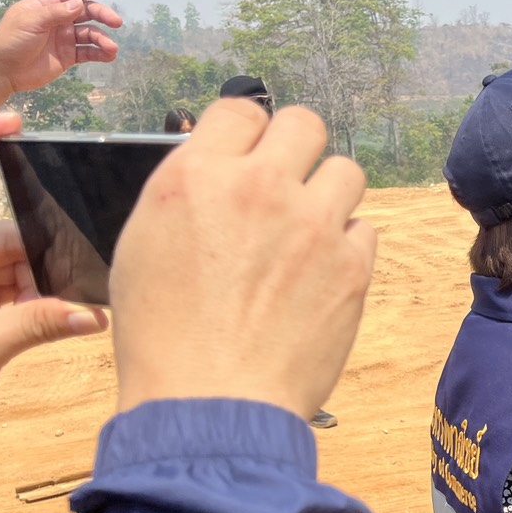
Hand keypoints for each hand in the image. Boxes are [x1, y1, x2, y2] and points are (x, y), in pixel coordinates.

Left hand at [0, 0, 123, 114]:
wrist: (4, 70)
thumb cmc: (11, 40)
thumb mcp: (31, 21)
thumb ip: (56, 12)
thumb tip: (79, 3)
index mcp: (48, 5)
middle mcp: (60, 20)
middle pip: (88, 12)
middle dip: (103, 16)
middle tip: (117, 22)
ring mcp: (65, 38)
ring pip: (91, 34)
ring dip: (104, 39)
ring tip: (112, 49)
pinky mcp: (69, 56)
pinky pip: (89, 52)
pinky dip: (101, 54)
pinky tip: (109, 56)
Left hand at [0, 113, 108, 397]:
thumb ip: (39, 325)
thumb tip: (94, 316)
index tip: (9, 123)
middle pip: (12, 243)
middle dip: (45, 265)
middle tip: (75, 295)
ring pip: (18, 270)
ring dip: (43, 292)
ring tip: (63, 316)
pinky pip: (13, 292)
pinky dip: (34, 305)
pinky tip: (53, 318)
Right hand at [110, 100, 375, 419]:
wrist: (211, 403)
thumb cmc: (165, 337)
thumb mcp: (145, 244)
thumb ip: (189, 192)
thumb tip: (220, 166)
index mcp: (196, 177)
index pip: (241, 110)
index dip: (249, 133)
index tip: (252, 155)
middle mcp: (258, 189)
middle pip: (305, 124)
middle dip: (299, 149)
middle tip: (290, 183)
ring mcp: (312, 226)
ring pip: (347, 171)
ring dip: (331, 195)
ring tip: (311, 230)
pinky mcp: (351, 267)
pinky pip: (366, 230)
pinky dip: (348, 247)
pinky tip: (323, 274)